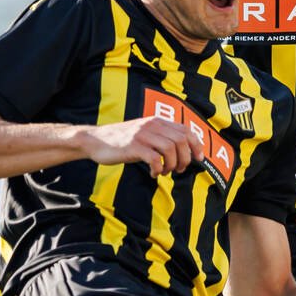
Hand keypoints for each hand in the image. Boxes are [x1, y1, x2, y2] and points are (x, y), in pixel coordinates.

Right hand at [81, 116, 196, 176]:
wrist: (95, 140)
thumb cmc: (122, 141)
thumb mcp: (144, 134)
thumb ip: (161, 138)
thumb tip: (183, 153)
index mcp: (157, 122)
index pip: (186, 130)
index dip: (196, 145)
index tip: (199, 159)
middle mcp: (152, 125)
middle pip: (181, 141)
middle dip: (185, 158)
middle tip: (179, 170)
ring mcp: (142, 135)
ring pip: (170, 149)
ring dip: (172, 165)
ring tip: (165, 172)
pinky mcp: (133, 146)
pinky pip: (154, 159)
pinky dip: (158, 169)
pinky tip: (154, 174)